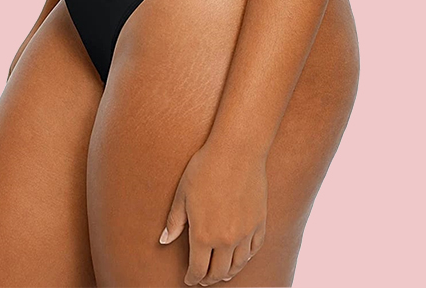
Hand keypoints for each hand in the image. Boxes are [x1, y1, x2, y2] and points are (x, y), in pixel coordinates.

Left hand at [159, 140, 267, 285]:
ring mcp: (245, 233)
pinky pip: (254, 249)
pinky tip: (241, 256)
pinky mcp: (260, 222)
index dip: (192, 278)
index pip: (198, 269)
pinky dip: (246, 258)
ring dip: (228, 272)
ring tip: (222, 272)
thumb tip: (165, 241)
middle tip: (203, 278)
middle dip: (209, 279)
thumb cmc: (205, 168)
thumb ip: (175, 221)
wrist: (237, 151)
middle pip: (218, 272)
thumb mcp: (183, 193)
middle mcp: (226, 240)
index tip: (189, 279)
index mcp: (203, 235)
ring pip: (238, 265)